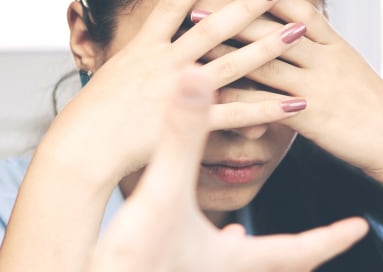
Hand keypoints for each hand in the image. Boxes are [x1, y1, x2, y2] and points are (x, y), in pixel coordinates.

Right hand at [52, 0, 311, 188]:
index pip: (177, 4)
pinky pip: (238, 114)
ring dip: (268, 46)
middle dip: (248, 5)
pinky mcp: (190, 124)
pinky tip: (295, 102)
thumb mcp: (114, 73)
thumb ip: (141, 57)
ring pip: (233, 63)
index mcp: (146, 46)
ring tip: (299, 31)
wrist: (84, 146)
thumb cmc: (95, 116)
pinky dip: (267, 109)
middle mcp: (167, 62)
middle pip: (215, 25)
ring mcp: (180, 92)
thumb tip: (152, 46)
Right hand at [81, 66, 366, 271]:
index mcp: (236, 265)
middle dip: (299, 267)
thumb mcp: (162, 194)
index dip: (332, 237)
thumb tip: (198, 80)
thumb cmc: (134, 271)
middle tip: (313, 252)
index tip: (360, 230)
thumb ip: (181, 136)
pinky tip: (183, 257)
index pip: (301, 250)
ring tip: (243, 245)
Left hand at [203, 0, 382, 182]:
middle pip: (273, 26)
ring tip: (194, 37)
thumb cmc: (374, 113)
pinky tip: (212, 96)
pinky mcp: (312, 117)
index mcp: (335, 45)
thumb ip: (323, 56)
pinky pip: (269, 103)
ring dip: (227, 47)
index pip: (296, 7)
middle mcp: (325, 59)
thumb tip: (300, 43)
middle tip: (198, 1)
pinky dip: (240, 98)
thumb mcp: (351, 73)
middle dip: (234, 11)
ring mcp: (318, 87)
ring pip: (265, 60)